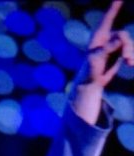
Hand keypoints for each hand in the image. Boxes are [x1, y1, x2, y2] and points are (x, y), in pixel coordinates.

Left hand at [72, 1, 133, 123]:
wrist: (91, 83)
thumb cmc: (89, 70)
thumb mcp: (97, 58)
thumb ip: (108, 48)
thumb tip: (121, 39)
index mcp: (99, 35)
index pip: (109, 17)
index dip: (115, 6)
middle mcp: (108, 38)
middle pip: (123, 35)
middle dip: (126, 46)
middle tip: (126, 57)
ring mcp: (114, 45)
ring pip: (128, 44)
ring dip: (130, 53)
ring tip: (129, 63)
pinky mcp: (119, 53)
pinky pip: (129, 51)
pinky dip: (131, 57)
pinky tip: (131, 64)